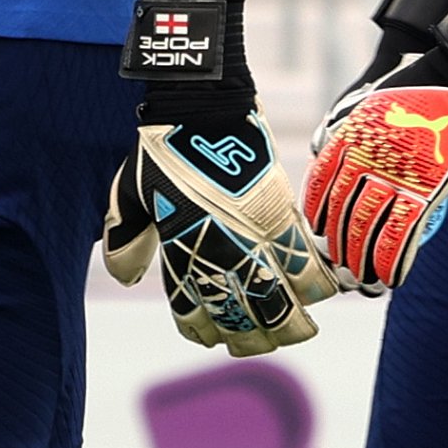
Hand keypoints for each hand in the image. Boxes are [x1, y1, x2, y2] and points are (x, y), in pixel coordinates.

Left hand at [97, 0, 336, 355]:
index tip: (210, 338)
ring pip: (280, 300)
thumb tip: (126, 276)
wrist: (203, 104)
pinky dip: (318, 284)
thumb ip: (126, 237)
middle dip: (252, 339)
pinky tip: (321, 298)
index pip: (193, 309)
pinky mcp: (283, 214)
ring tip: (297, 332)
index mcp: (180, 249)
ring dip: (290, 323)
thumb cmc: (164, 147)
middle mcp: (219, 250)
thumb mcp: (130, 194)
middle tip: (257, 343)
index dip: (202, 330)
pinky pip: (308, 262)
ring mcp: (254, 234)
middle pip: (243, 316)